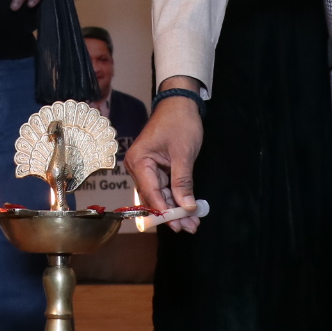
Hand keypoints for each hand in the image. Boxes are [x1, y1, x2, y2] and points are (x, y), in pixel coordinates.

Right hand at [127, 76, 204, 232]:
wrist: (180, 102)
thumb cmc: (179, 122)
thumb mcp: (183, 153)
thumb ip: (183, 182)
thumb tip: (186, 206)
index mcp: (139, 161)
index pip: (150, 193)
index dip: (164, 211)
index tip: (179, 224)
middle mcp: (139, 166)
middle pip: (154, 197)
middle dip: (172, 213)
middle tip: (189, 228)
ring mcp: (147, 168)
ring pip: (161, 194)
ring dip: (176, 207)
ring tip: (192, 223)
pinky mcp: (157, 167)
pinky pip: (165, 186)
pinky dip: (177, 196)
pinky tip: (188, 208)